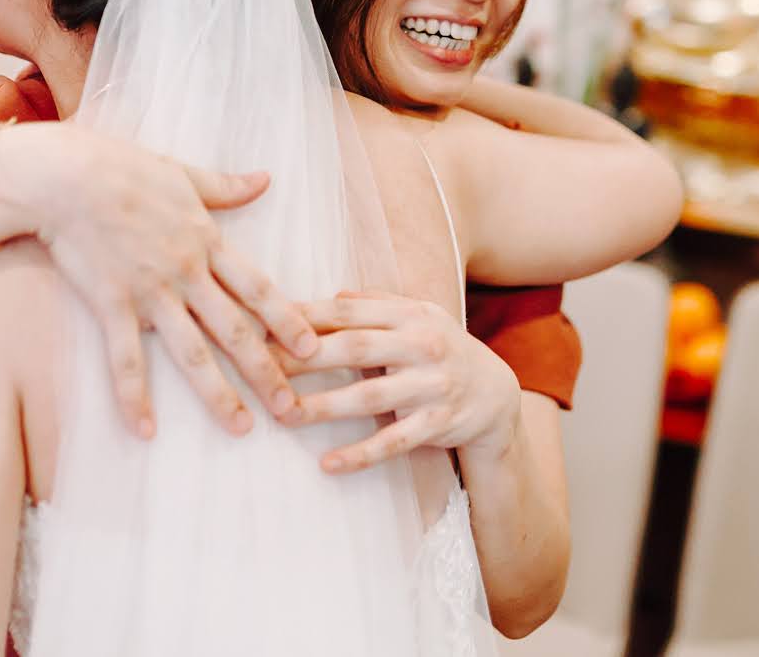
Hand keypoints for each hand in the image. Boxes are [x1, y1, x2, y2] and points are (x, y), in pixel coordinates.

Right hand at [0, 122, 314, 438]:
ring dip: (218, 394)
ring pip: (191, 352)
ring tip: (241, 427)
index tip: (312, 349)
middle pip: (235, 329)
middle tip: (292, 409)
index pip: (258, 288)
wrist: (65, 176)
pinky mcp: (111, 303)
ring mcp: (149, 291)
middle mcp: (186, 272)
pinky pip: (125, 359)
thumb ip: (225, 186)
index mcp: (206, 240)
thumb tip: (265, 178)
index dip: (288, 320)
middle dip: (266, 372)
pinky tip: (145, 430)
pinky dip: (134, 397)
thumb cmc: (122, 167)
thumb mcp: (183, 173)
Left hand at [283, 293, 521, 474]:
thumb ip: (376, 305)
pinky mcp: (438, 423)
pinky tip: (328, 463)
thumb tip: (332, 295)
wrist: (496, 393)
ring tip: (284, 414)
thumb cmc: (442, 349)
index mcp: (411, 315)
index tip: (265, 324)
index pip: (350, 312)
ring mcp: (432, 386)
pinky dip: (361, 454)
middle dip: (305, 359)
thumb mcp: (419, 316)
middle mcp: (423, 346)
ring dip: (325, 406)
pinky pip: (395, 442)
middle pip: (355, 349)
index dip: (307, 317)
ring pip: (370, 397)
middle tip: (262, 369)